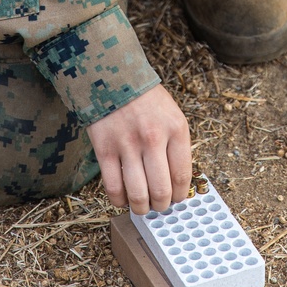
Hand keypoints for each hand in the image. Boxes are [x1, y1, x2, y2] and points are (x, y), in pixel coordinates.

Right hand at [87, 84, 191, 213]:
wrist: (114, 78)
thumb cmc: (146, 100)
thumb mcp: (172, 115)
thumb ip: (176, 146)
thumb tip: (177, 184)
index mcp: (175, 128)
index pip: (182, 176)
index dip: (179, 195)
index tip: (176, 199)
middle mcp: (153, 137)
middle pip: (161, 190)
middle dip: (161, 206)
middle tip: (159, 206)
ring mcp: (127, 144)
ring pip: (137, 194)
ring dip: (141, 208)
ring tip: (142, 205)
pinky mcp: (105, 149)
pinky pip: (113, 187)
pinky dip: (119, 200)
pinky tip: (123, 197)